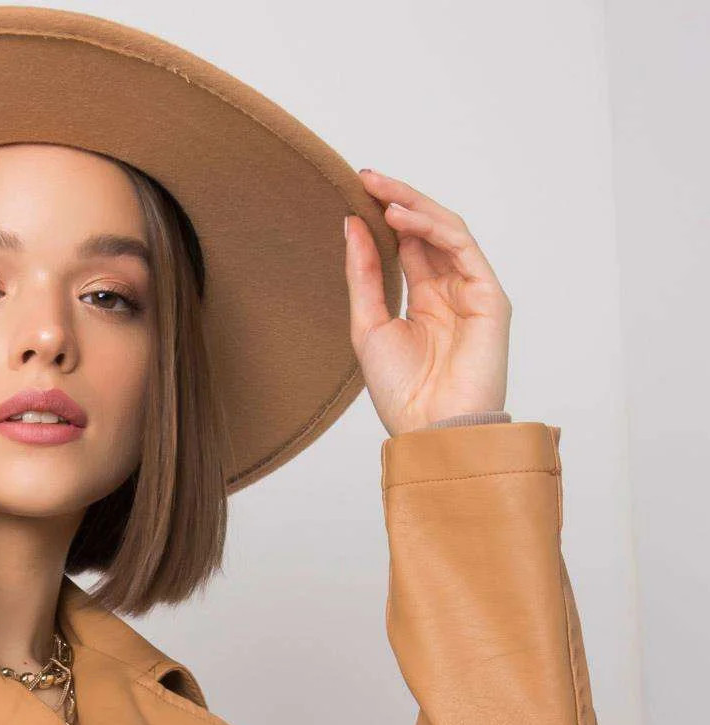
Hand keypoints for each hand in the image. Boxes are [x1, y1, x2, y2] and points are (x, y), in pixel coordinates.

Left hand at [345, 167, 510, 435]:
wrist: (429, 430)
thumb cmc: (401, 392)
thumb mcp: (368, 326)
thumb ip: (363, 275)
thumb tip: (352, 224)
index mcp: (424, 301)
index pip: (408, 244)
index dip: (385, 216)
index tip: (357, 191)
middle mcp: (450, 292)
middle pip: (427, 230)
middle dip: (398, 201)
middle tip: (367, 177)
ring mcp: (472, 291)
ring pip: (445, 231)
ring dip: (413, 206)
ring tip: (380, 192)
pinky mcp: (489, 296)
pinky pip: (461, 247)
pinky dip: (431, 227)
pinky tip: (400, 218)